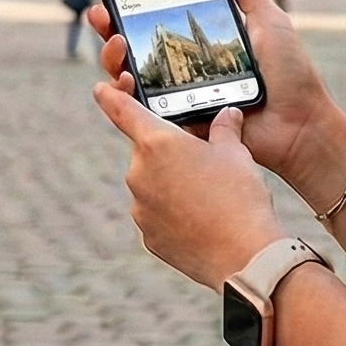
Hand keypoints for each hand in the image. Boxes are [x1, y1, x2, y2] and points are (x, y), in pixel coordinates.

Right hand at [89, 0, 345, 201]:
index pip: (156, 21)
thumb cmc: (290, 73)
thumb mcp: (267, 20)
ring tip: (117, 46)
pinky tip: (124, 80)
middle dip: (109, 29)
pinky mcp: (179, 124)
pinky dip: (124, 96)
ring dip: (111, 58)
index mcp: (201, 42)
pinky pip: (142, 112)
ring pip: (128, 77)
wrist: (301, 123)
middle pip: (133, 48)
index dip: (129, 7)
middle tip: (102, 14)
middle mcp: (184, 68)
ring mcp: (179, 97)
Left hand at [94, 89, 284, 290]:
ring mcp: (140, 207)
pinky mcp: (147, 235)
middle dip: (167, 152)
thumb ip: (225, 128)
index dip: (110, 95)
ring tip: (208, 196)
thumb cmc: (240, 197)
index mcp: (157, 142)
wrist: (244, 256)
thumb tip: (227, 114)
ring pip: (151, 184)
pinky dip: (173, 213)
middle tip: (201, 162)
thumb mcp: (237, 153)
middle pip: (146, 151)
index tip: (101, 88)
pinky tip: (201, 220)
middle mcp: (139, 172)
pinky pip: (156, 214)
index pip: (121, 109)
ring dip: (170, 184)